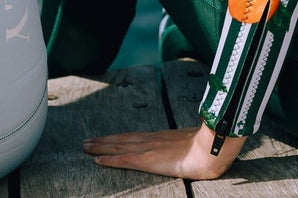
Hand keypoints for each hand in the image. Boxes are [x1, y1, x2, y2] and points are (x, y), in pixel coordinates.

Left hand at [83, 121, 245, 179]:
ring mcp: (148, 148)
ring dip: (101, 147)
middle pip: (122, 139)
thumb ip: (186, 144)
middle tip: (87, 141)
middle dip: (104, 141)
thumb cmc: (208, 148)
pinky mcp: (147, 159)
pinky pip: (123, 159)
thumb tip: (190, 146)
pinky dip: (108, 159)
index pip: (135, 137)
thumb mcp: (195, 143)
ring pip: (118, 146)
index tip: (107, 138)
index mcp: (163, 137)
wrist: (211, 149)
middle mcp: (152, 139)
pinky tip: (97, 160)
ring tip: (86, 147)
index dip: (120, 137)